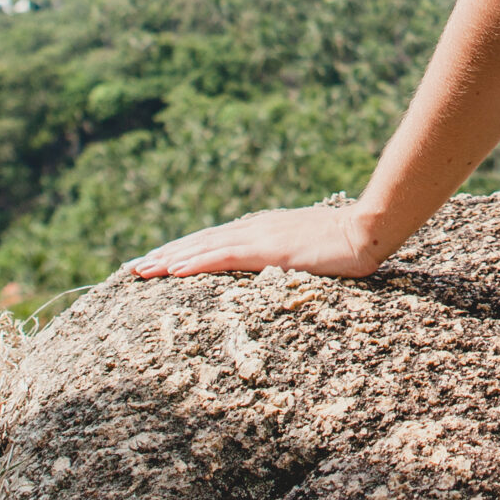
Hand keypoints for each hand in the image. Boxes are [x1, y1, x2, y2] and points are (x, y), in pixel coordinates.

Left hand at [126, 203, 382, 279]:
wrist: (368, 229)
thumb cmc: (346, 242)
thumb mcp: (308, 248)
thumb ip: (286, 253)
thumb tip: (275, 263)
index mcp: (261, 230)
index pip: (211, 241)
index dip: (180, 250)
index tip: (154, 261)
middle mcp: (253, 229)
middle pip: (198, 242)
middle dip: (163, 256)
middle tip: (130, 269)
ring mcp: (259, 238)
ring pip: (203, 248)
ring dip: (168, 259)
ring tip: (139, 270)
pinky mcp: (268, 250)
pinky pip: (224, 257)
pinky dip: (196, 262)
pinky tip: (174, 270)